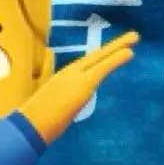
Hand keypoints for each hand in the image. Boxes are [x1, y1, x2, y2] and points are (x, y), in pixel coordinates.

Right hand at [19, 31, 137, 144]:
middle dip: (114, 47)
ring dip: (119, 47)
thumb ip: (55, 111)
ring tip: (134, 38)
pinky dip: (117, 58)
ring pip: (102, 57)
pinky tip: (130, 53)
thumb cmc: (33, 125)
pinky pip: (104, 66)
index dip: (99, 59)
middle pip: (96, 56)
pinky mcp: (84, 82)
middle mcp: (69, 73)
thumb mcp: (47, 114)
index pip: (85, 66)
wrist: (28, 126)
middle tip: (132, 37)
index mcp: (62, 80)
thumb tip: (56, 120)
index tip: (111, 52)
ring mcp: (76, 76)